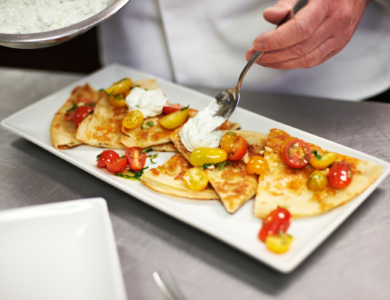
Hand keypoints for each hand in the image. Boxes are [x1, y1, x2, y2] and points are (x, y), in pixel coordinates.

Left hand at [246, 0, 371, 68]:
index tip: (257, 44)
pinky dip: (292, 64)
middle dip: (272, 55)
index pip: (299, 29)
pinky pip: (312, 62)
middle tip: (252, 55)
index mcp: (326, 4)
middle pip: (300, 48)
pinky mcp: (337, 48)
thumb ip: (286, 4)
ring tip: (261, 60)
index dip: (276, 40)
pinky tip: (279, 61)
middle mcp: (335, 23)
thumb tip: (269, 16)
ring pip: (305, 60)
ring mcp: (339, 38)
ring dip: (279, 63)